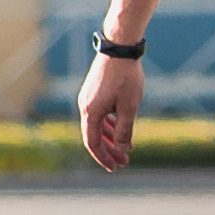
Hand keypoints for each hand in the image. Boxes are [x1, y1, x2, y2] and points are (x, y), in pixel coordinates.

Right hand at [79, 54, 142, 170]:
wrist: (120, 47)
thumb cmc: (126, 77)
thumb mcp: (129, 107)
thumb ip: (124, 130)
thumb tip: (122, 148)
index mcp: (90, 112)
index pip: (92, 143)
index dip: (103, 157)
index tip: (115, 168)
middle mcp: (85, 106)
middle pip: (94, 135)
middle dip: (109, 150)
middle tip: (124, 162)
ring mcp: (88, 97)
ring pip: (97, 124)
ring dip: (110, 137)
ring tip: (126, 148)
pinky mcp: (94, 90)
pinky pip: (100, 113)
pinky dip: (109, 124)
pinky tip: (120, 128)